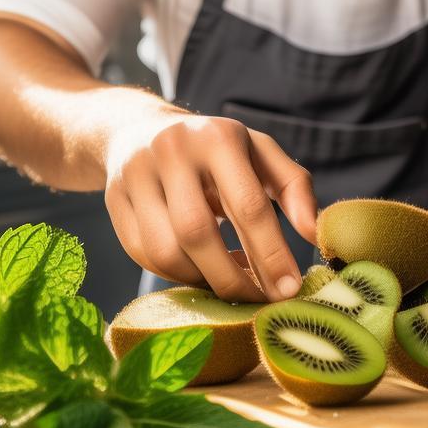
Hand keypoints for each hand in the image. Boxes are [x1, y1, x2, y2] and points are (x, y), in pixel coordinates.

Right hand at [103, 107, 315, 301]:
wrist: (141, 127)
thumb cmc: (216, 148)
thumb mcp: (260, 153)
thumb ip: (295, 188)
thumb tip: (314, 234)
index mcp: (218, 137)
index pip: (246, 204)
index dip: (270, 253)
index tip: (289, 289)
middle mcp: (172, 151)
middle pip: (198, 233)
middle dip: (233, 278)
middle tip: (260, 300)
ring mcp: (136, 175)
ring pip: (166, 251)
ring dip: (203, 280)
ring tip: (232, 280)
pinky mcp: (113, 200)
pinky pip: (143, 256)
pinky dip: (178, 275)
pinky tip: (202, 269)